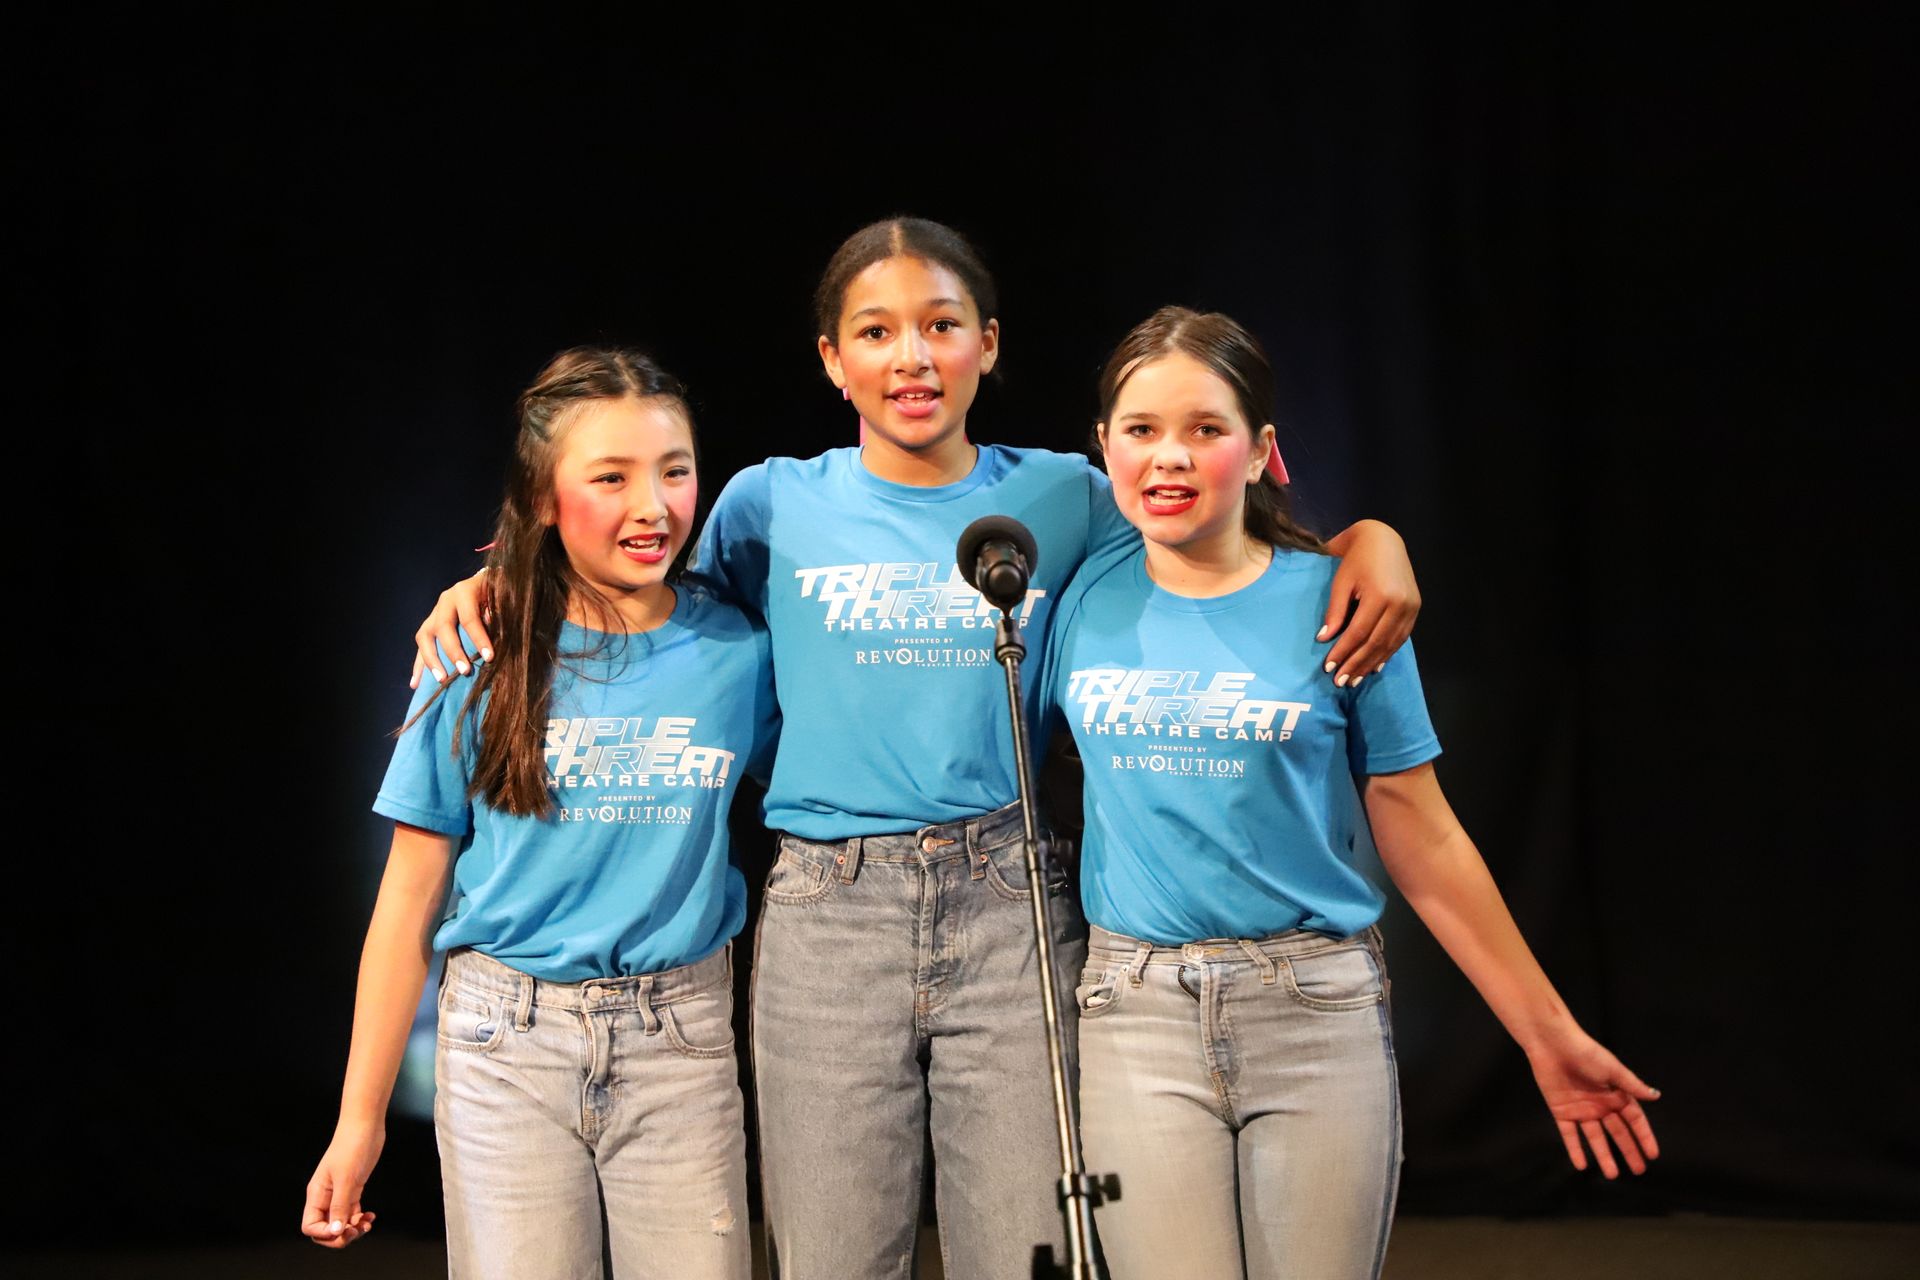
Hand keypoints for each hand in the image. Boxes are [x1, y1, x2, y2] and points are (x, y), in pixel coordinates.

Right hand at [302, 1123, 385, 1247]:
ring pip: (340, 1222)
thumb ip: (339, 1206)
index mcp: (316, 1195)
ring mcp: (338, 1193)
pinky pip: (351, 1212)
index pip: (310, 1226)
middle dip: (339, 1236)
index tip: (342, 1229)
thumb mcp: (346, 1179)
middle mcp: (325, 1196)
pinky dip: (360, 1218)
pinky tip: (371, 1216)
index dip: (325, 1234)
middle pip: (325, 1228)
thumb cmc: (352, 1147)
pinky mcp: (352, 1188)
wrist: (366, 1126)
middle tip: (357, 1230)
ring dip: (352, 1229)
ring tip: (367, 1224)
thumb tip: (335, 1231)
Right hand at [411, 570, 493, 687]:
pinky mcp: (429, 626)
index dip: (479, 638)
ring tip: (441, 680)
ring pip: (425, 637)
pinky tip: (415, 684)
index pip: (469, 618)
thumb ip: (498, 614)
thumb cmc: (497, 595)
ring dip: (431, 660)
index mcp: (464, 592)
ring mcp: (434, 614)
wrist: (485, 584)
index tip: (489, 658)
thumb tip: (495, 634)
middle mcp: (445, 601)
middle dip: (453, 652)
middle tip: (464, 671)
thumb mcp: (501, 599)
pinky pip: (421, 647)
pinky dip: (419, 666)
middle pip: (443, 627)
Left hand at [1320, 521, 1419, 685]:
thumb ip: (1334, 611)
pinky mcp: (1415, 609)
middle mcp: (1400, 603)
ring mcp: (1411, 607)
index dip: (1343, 652)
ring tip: (1354, 679)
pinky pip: (1400, 638)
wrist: (1383, 539)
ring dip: (1371, 664)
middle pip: (1376, 643)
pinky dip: (1386, 654)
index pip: (1359, 632)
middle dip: (1356, 664)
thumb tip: (1324, 639)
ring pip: (1390, 644)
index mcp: (1380, 594)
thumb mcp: (1341, 582)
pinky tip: (1374, 666)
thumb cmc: (1356, 559)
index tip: (1328, 668)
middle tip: (1340, 682)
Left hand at [1525, 1026, 1660, 1177]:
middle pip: (1617, 1132)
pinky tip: (1581, 1165)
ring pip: (1595, 1138)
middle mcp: (1600, 1104)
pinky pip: (1569, 1134)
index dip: (1643, 1136)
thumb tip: (1656, 1096)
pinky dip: (1574, 1149)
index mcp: (1615, 1093)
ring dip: (1603, 1155)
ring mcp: (1581, 1109)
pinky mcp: (1561, 1111)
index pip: (1634, 1119)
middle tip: (1639, 1171)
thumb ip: (1632, 1086)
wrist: (1552, 1044)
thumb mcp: (1613, 1069)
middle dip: (1628, 1150)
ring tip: (1612, 1175)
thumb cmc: (1586, 1052)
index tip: (1653, 1155)